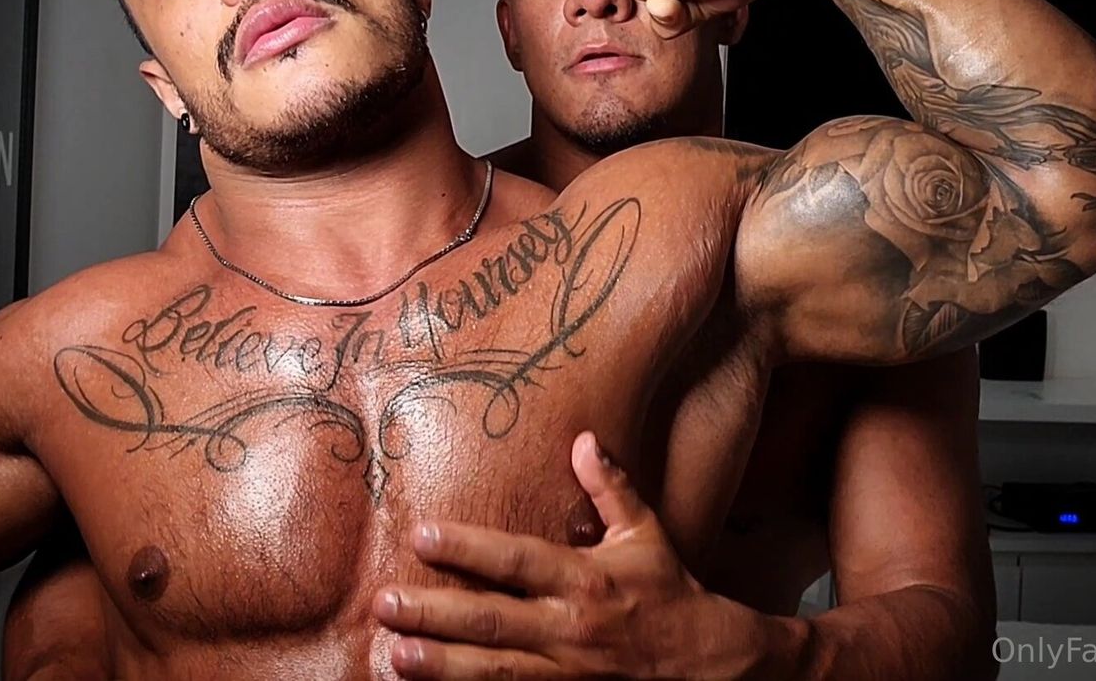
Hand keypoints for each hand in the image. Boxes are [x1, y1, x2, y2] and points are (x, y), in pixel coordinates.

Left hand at [374, 432, 777, 679]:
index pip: (517, 559)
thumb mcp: (646, 535)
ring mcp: (569, 674)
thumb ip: (611, 488)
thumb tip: (585, 438)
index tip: (421, 535)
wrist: (712, 666)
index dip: (467, 548)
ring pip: (496, 672)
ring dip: (442, 666)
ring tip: (393, 657)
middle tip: (383, 604)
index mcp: (588, 579)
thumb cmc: (672, 595)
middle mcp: (573, 628)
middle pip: (492, 620)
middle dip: (434, 613)